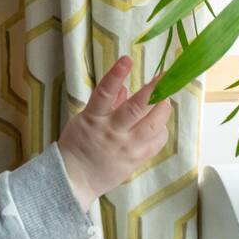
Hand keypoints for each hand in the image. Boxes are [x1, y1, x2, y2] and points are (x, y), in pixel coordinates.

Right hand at [57, 55, 170, 211]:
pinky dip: (161, 130)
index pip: (105, 92)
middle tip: (164, 78)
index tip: (126, 59)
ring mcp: (126, 147)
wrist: (74, 179)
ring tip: (164, 99)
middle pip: (137, 108)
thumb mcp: (85, 120)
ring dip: (163, 108)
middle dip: (154, 90)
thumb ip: (106, 104)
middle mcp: (112, 132)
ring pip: (153, 125)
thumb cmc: (77, 145)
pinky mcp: (136, 159)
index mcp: (94, 118)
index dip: (116, 74)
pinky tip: (159, 124)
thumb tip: (126, 88)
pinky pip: (157, 142)